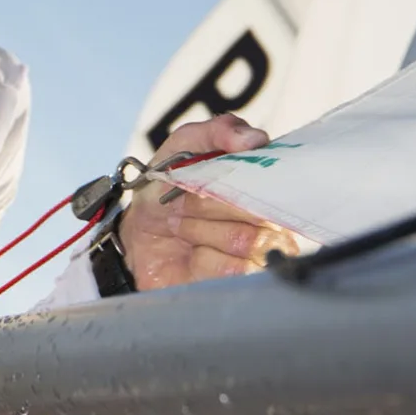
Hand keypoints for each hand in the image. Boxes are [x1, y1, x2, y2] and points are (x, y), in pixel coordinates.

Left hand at [117, 114, 300, 290]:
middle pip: (259, 213)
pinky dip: (201, 259)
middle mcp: (271, 220)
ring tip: (183, 228)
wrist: (137, 234)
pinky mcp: (241, 283)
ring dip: (200, 231)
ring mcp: (260, 254)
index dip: (240, 183)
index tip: (206, 183)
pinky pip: (233, 270)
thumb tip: (255, 139)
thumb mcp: (184, 146)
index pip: (278, 182)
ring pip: (247, 241)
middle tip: (183, 205)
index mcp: (264, 183)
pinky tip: (191, 255)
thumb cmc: (167, 188)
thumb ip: (218, 131)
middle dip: (208, 206)